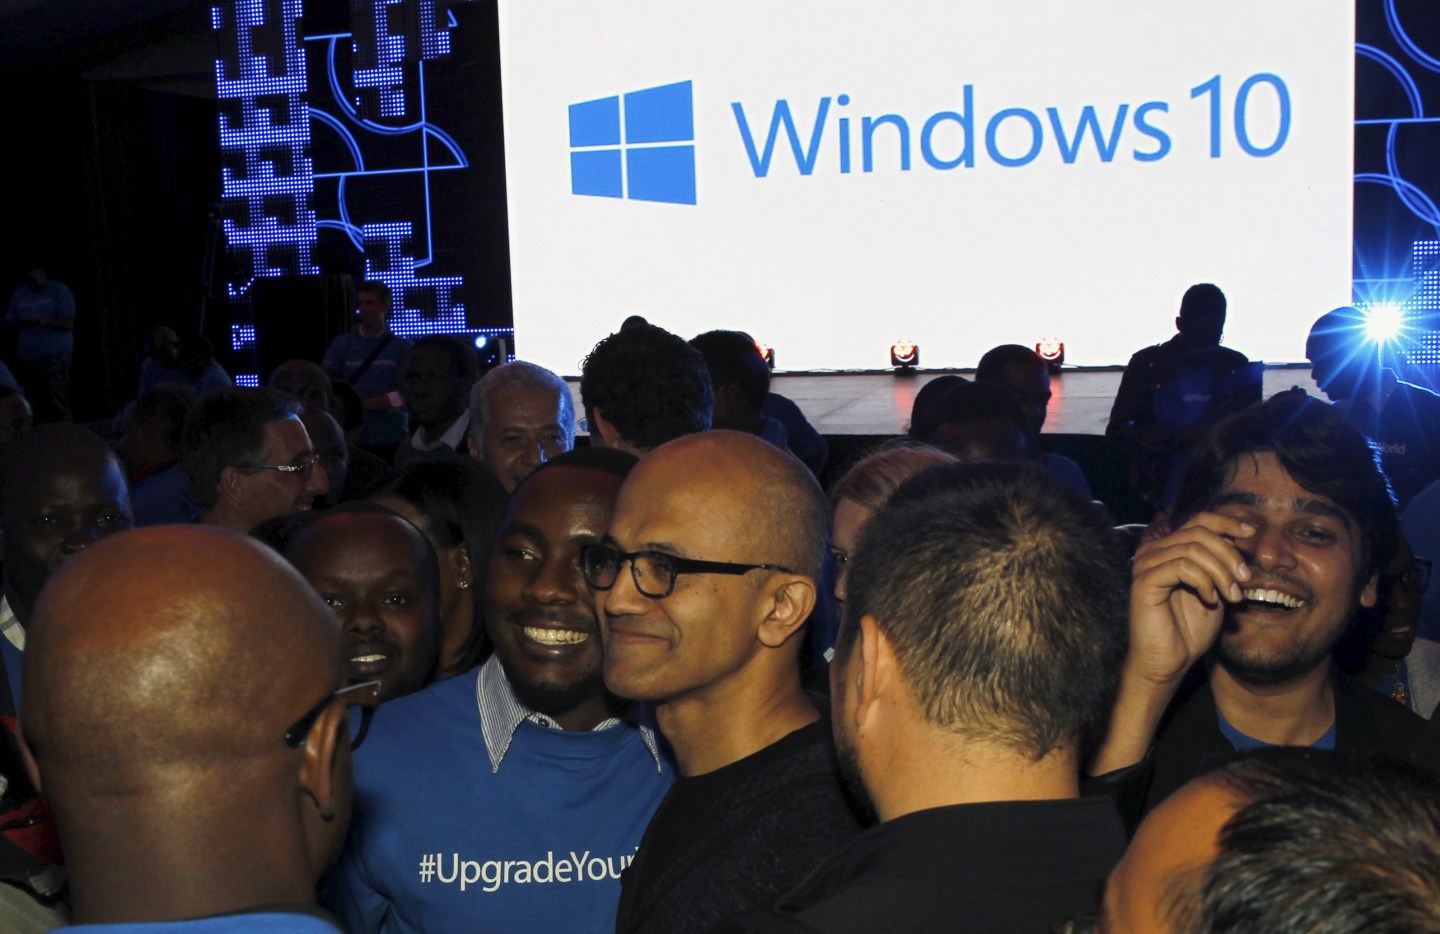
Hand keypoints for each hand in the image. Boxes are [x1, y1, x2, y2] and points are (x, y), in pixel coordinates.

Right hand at [1128, 511, 1254, 686]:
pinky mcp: (1144, 581)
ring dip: (1221, 572)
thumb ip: (1222, 565)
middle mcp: (1153, 552)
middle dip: (1229, 555)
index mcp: (1169, 549)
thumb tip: (1242, 540)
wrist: (1170, 660)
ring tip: (1232, 596)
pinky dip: (1204, 582)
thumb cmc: (1190, 629)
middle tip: (1245, 581)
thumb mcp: (1216, 589)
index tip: (1252, 533)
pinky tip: (1210, 600)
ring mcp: (1146, 565)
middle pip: (1199, 533)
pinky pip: (1181, 567)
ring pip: (1193, 549)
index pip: (1198, 521)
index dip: (1226, 523)